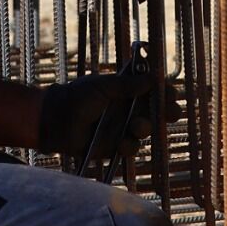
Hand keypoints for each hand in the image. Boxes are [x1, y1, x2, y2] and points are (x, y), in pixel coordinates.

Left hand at [36, 56, 172, 180]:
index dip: (165, 93)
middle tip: (171, 113)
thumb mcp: (104, 86)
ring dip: (145, 128)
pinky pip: (131, 147)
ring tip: (136, 126)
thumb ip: (129, 84)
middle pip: (157, 112)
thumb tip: (153, 78)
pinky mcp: (115, 146)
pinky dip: (128, 145)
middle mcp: (129, 109)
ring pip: (146, 130)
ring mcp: (123, 128)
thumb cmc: (77, 97)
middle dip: (168, 112)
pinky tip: (120, 142)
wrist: (55, 121)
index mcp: (127, 91)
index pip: (154, 91)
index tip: (171, 94)